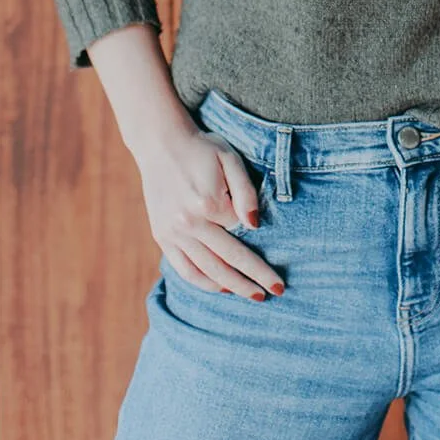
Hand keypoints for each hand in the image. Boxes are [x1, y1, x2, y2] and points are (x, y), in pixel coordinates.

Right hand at [133, 118, 284, 300]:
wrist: (161, 144)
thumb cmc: (201, 149)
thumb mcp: (230, 159)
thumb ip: (245, 192)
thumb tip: (255, 225)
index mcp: (208, 203)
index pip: (241, 231)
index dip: (260, 241)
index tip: (279, 262)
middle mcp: (189, 222)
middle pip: (228, 259)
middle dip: (254, 278)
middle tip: (276, 291)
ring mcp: (173, 233)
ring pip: (207, 270)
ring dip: (233, 286)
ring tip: (253, 295)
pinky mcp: (162, 237)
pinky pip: (184, 268)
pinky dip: (203, 282)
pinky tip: (221, 287)